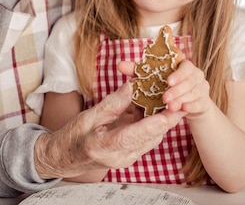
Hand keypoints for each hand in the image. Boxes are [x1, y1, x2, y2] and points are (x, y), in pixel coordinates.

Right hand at [34, 81, 184, 178]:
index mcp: (104, 147)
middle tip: (180, 99)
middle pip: (149, 137)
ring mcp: (126, 157)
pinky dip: (153, 123)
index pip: (134, 135)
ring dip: (162, 120)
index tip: (170, 112)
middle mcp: (120, 157)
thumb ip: (112, 103)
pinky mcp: (130, 153)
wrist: (64, 157)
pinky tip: (158, 107)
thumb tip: (132, 86)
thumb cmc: (72, 137)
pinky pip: (146, 138)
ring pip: (151, 138)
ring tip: (173, 99)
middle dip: (166, 118)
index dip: (154, 123)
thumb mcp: (88, 116)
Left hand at [162, 60, 211, 117]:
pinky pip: (200, 104)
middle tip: (165, 98)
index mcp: (187, 67)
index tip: (168, 82)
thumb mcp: (167, 82)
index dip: (178, 74)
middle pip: (189, 81)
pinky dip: (192, 106)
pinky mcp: (206, 102)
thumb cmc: (174, 89)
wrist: (191, 105)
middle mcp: (197, 75)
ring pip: (194, 93)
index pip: (186, 67)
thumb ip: (158, 77)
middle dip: (176, 90)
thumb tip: (138, 74)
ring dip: (181, 100)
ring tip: (171, 106)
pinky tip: (184, 109)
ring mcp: (203, 89)